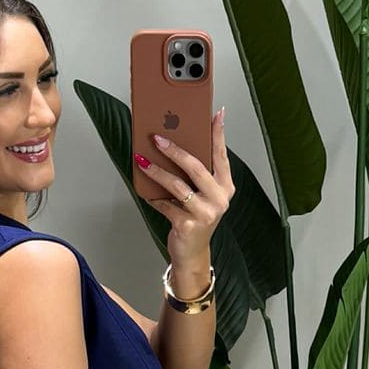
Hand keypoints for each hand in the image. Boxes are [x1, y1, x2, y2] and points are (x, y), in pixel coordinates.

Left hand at [137, 109, 234, 270]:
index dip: (218, 134)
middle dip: (175, 150)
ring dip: (157, 171)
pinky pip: (165, 205)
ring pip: (177, 185)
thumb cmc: (196, 220)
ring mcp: (205, 213)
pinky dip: (152, 197)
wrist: (192, 253)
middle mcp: (219, 198)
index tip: (216, 114)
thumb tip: (175, 147)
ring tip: (142, 160)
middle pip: (196, 167)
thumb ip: (197, 177)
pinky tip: (143, 188)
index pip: (221, 155)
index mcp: (225, 187)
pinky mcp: (188, 225)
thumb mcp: (203, 197)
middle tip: (158, 138)